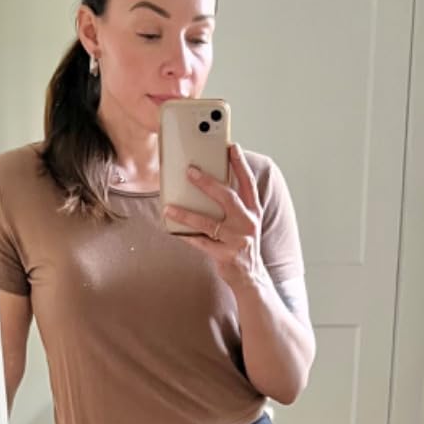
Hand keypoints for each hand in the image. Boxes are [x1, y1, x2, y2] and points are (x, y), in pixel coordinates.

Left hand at [164, 143, 263, 284]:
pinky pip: (201, 243)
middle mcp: (248, 223)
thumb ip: (233, 204)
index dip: (240, 164)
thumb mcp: (244, 222)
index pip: (248, 183)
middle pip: (227, 197)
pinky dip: (186, 235)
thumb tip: (208, 183)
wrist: (251, 277)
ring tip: (170, 207)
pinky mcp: (225, 255)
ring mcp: (237, 240)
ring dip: (186, 214)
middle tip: (190, 171)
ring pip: (208, 223)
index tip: (231, 146)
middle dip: (208, 182)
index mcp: (254, 211)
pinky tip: (173, 229)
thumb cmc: (242, 244)